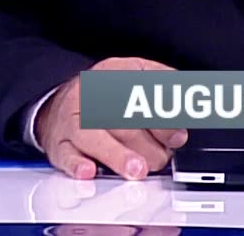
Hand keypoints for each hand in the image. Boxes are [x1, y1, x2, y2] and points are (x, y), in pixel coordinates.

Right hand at [37, 56, 186, 180]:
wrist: (57, 103)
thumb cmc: (102, 92)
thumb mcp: (135, 72)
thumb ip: (163, 81)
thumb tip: (185, 102)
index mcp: (112, 75)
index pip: (139, 94)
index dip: (162, 119)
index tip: (177, 135)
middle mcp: (90, 97)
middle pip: (121, 122)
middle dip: (147, 144)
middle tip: (162, 157)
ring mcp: (73, 121)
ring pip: (94, 138)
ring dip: (118, 155)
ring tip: (137, 168)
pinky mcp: (59, 145)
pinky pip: (66, 155)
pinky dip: (76, 164)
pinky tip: (89, 170)